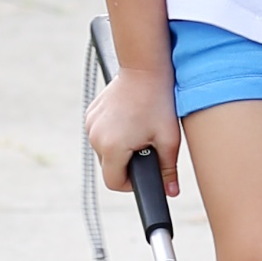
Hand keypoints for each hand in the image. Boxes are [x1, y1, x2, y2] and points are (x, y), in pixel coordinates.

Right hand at [85, 65, 180, 199]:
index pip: (114, 183)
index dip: (131, 184)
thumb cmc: (159, 101)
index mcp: (113, 147)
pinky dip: (113, 133)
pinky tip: (129, 120)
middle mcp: (95, 137)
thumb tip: (171, 192)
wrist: (145, 68)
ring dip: (120, 148)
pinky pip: (101, 134)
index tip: (144, 173)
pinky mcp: (90, 114)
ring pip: (104, 151)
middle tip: (146, 146)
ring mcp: (90, 124)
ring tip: (138, 130)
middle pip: (109, 167)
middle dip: (127, 163)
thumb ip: (168, 170)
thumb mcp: (168, 138)